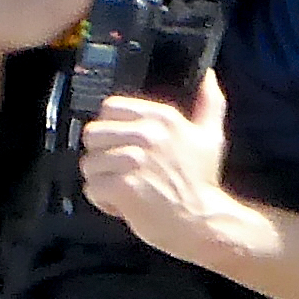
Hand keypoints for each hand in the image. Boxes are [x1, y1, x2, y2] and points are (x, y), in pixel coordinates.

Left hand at [80, 66, 252, 263]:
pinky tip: (122, 204)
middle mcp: (147, 134)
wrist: (202, 221)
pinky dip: (102, 201)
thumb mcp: (209, 136)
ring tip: (124, 189)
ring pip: (89, 163)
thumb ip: (208, 104)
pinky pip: (91, 188)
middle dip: (101, 156)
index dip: (109, 129)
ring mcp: (134, 160)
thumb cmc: (201, 181)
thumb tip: (209, 77)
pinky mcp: (123, 187)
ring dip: (102, 181)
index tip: (121, 146)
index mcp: (162, 118)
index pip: (109, 108)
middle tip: (119, 171)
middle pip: (93, 134)